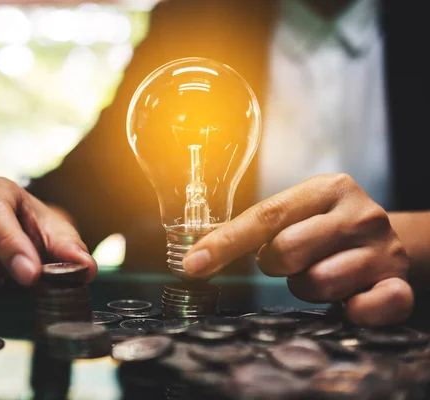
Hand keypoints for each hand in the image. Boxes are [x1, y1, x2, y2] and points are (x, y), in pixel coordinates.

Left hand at [183, 174, 412, 325]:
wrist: (390, 241)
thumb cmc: (328, 229)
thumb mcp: (299, 214)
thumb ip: (256, 227)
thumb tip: (198, 255)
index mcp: (327, 188)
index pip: (266, 215)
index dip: (226, 242)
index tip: (193, 264)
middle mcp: (359, 214)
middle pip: (286, 250)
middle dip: (275, 265)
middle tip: (290, 262)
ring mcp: (383, 249)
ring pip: (317, 283)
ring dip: (308, 289)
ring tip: (321, 274)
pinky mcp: (399, 283)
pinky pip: (368, 308)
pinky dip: (353, 311)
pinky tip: (351, 302)